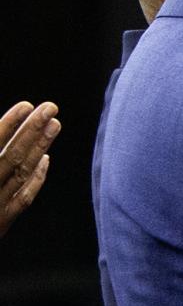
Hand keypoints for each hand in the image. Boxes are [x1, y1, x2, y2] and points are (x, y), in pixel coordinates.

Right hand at [0, 101, 57, 238]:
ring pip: (21, 175)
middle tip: (51, 107)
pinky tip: (45, 160)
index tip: (26, 105)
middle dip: (32, 130)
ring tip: (55, 125)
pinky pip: (22, 199)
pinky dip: (36, 179)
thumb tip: (0, 137)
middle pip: (12, 158)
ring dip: (40, 148)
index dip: (8, 125)